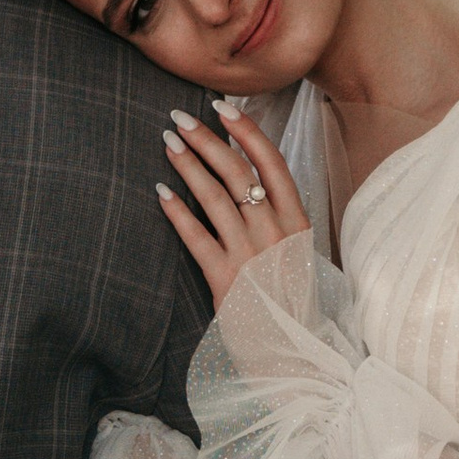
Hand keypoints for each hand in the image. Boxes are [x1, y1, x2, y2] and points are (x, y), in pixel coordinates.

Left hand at [157, 103, 308, 305]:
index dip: (246, 131)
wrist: (291, 351)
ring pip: (214, 197)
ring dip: (188, 166)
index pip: (272, 162)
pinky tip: (161, 192)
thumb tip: (248, 173)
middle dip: (207, 140)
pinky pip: (195, 237)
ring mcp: (250, 255)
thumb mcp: (296, 249)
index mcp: (297, 221)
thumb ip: (278, 214)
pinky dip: (177, 212)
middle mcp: (275, 232)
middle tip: (180, 118)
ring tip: (168, 143)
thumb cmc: (290, 296)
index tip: (221, 107)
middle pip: (238, 172)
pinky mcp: (225, 279)